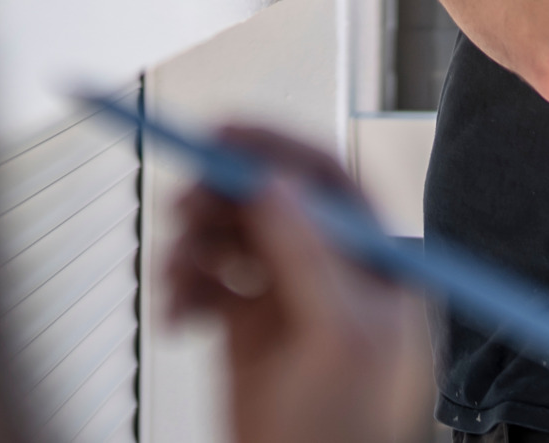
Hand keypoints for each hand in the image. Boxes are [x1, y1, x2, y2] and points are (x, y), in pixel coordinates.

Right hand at [162, 127, 434, 442]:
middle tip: (185, 204)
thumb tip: (277, 187)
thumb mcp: (337, 335)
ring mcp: (286, 294)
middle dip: (220, 197)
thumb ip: (309, 255)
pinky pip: (205, 279)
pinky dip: (183, 289)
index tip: (222, 134)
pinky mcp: (246, 323)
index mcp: (372, 262)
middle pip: (268, 198)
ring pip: (230, 233)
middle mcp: (331, 269)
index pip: (325, 177)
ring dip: (192, 246)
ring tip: (176, 275)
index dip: (273, 146)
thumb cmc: (340, 432)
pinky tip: (178, 316)